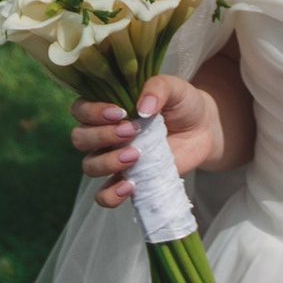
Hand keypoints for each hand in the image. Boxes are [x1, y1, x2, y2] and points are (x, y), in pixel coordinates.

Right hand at [70, 73, 225, 206]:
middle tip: (132, 131)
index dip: (92, 112)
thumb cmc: (183, 103)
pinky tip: (130, 186)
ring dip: (107, 162)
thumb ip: (157, 88)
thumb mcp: (174, 87)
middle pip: (79, 138)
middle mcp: (104, 133)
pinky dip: (110, 194)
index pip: (80, 110)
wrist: (203, 130)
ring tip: (135, 155)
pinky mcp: (127, 180)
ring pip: (89, 166)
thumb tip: (142, 108)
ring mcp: (113, 159)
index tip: (119, 112)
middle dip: (101, 136)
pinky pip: (104, 196)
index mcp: (108, 108)